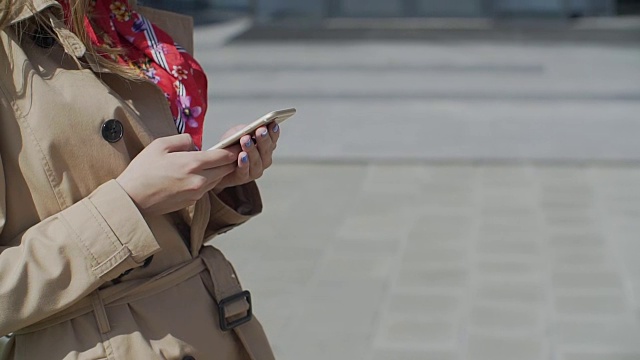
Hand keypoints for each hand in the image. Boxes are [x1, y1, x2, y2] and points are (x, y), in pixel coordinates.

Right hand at [116, 134, 240, 215]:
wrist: (132, 199)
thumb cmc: (142, 170)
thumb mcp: (160, 145)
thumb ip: (183, 140)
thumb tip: (196, 145)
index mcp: (192, 164)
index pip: (224, 156)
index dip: (233, 150)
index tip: (238, 144)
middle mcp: (199, 180)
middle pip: (226, 169)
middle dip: (229, 160)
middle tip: (229, 151)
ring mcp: (196, 193)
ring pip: (217, 179)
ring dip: (218, 171)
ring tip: (211, 161)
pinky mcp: (192, 202)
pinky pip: (206, 188)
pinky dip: (206, 180)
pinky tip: (196, 174)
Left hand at [213, 122, 279, 192]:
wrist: (217, 164)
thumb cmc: (230, 146)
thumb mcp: (237, 134)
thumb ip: (245, 130)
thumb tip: (250, 128)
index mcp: (265, 146)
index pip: (273, 139)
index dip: (274, 132)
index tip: (272, 123)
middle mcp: (264, 159)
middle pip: (266, 150)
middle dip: (264, 140)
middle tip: (260, 131)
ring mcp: (255, 170)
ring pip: (257, 161)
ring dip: (252, 150)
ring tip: (246, 141)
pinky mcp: (244, 178)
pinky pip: (245, 171)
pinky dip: (244, 164)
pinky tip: (241, 155)